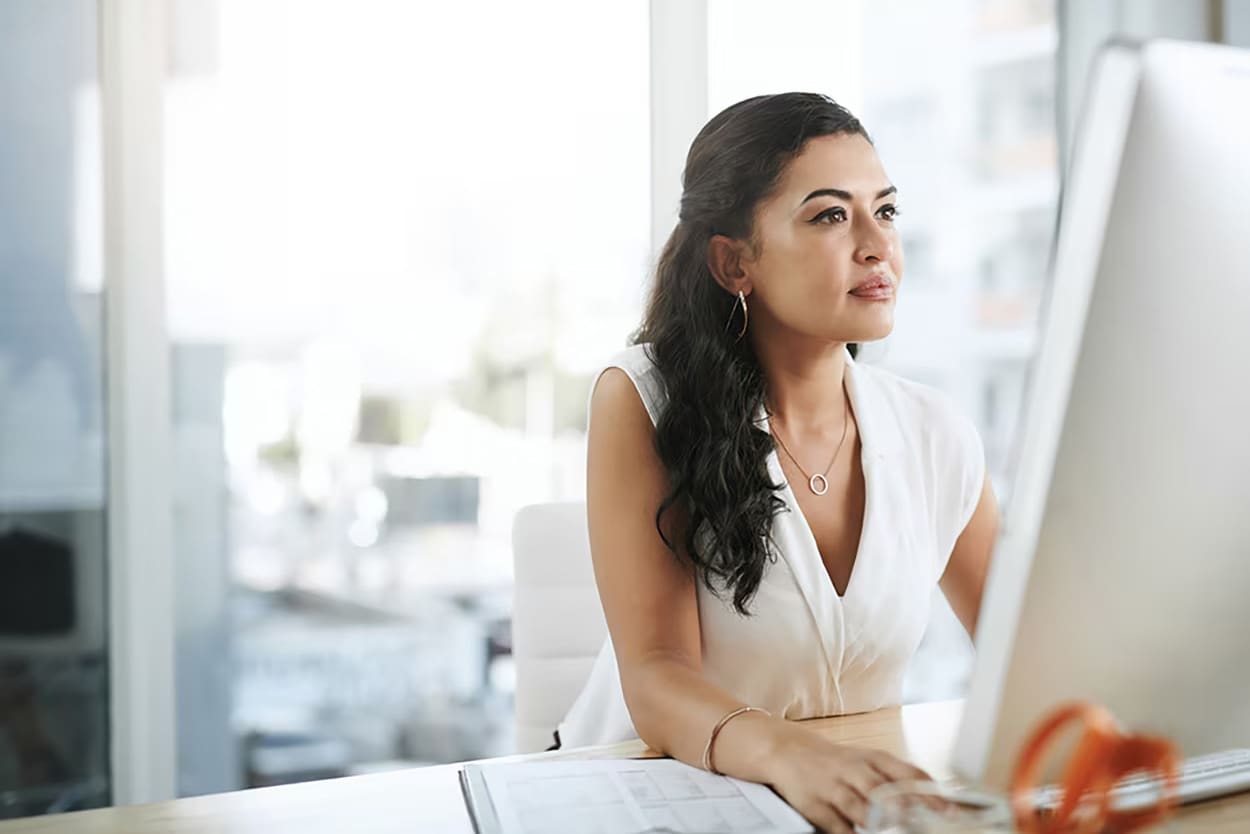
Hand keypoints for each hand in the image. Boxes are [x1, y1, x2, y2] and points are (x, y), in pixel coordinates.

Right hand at [762, 723, 930, 833]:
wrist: (788, 751)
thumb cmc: (838, 761)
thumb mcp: (868, 761)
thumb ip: (898, 780)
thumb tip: (938, 803)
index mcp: (873, 758)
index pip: (905, 772)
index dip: (928, 792)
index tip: (948, 811)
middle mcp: (853, 769)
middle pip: (880, 788)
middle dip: (900, 807)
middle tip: (921, 823)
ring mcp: (832, 786)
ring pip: (856, 805)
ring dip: (874, 820)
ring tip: (890, 830)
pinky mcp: (814, 804)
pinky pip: (834, 823)